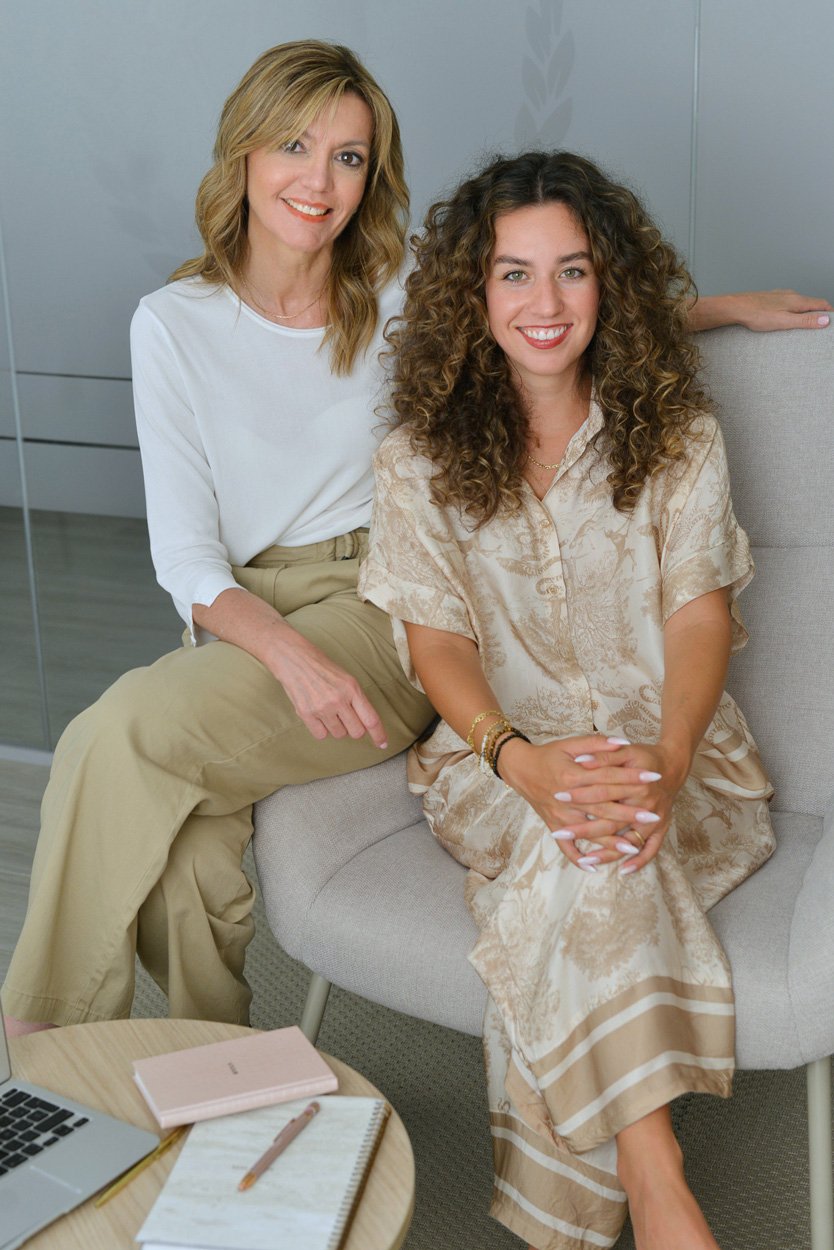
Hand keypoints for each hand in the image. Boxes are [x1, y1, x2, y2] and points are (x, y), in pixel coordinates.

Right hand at [267, 626, 386, 746]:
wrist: (294, 658)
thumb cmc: (322, 668)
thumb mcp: (346, 679)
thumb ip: (357, 699)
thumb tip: (366, 722)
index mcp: (352, 688)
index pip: (371, 719)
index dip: (379, 735)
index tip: (383, 744)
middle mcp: (338, 699)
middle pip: (356, 732)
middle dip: (354, 728)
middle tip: (346, 718)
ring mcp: (322, 707)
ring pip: (339, 734)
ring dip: (336, 727)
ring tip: (328, 710)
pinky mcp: (306, 713)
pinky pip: (321, 735)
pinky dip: (321, 729)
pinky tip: (317, 715)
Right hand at [497, 734, 665, 871]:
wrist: (520, 768)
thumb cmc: (548, 754)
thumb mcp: (571, 744)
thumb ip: (596, 744)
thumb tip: (622, 742)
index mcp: (573, 775)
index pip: (609, 776)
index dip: (632, 776)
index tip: (654, 777)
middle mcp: (566, 799)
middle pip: (603, 808)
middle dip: (630, 813)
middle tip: (653, 816)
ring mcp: (560, 816)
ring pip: (589, 832)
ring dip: (611, 841)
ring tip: (633, 846)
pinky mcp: (554, 826)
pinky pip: (566, 848)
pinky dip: (579, 859)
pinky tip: (595, 867)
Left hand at [569, 742, 689, 872]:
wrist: (673, 766)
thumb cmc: (645, 757)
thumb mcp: (625, 751)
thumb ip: (603, 755)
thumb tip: (580, 761)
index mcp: (637, 784)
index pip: (602, 792)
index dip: (579, 795)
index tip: (558, 797)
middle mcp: (648, 805)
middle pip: (612, 822)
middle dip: (585, 830)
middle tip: (560, 833)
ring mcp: (656, 820)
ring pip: (629, 841)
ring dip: (608, 852)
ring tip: (586, 860)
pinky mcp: (661, 829)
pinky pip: (651, 850)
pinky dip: (639, 862)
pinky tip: (623, 871)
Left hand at [730, 289, 830, 332]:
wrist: (736, 307)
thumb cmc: (757, 315)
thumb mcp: (784, 321)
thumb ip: (805, 321)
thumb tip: (826, 320)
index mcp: (797, 301)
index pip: (821, 304)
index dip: (829, 312)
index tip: (831, 321)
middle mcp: (791, 295)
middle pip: (811, 302)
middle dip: (818, 312)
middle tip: (821, 323)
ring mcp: (780, 295)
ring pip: (799, 302)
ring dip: (806, 310)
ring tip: (806, 321)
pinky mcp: (771, 299)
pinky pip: (787, 303)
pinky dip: (793, 309)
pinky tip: (787, 316)